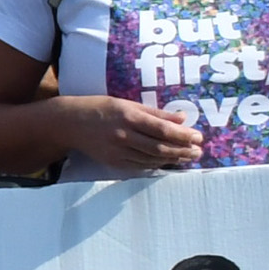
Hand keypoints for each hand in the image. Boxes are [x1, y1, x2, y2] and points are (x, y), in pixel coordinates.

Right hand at [55, 94, 206, 171]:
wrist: (69, 123)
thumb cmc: (100, 108)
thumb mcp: (127, 103)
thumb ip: (155, 113)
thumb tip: (181, 119)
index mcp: (129, 117)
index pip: (163, 130)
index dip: (184, 135)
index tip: (199, 137)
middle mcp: (124, 135)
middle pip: (161, 147)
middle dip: (183, 151)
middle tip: (198, 152)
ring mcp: (118, 151)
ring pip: (152, 159)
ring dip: (174, 159)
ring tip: (188, 157)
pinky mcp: (114, 162)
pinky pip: (140, 166)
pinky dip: (157, 164)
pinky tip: (167, 161)